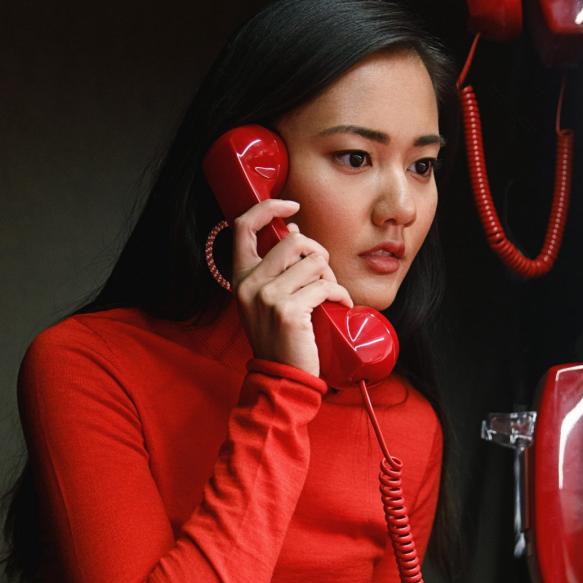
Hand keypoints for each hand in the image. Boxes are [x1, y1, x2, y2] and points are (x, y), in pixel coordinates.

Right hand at [231, 197, 353, 378]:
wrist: (281, 376)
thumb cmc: (280, 338)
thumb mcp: (267, 300)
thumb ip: (275, 268)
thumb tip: (294, 231)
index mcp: (240, 277)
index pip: (243, 226)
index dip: (268, 208)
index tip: (291, 205)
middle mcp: (250, 284)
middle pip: (293, 241)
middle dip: (317, 254)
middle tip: (323, 275)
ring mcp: (267, 296)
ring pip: (314, 262)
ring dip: (330, 277)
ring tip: (329, 295)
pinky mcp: (289, 310)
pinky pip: (326, 286)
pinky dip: (340, 294)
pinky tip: (341, 305)